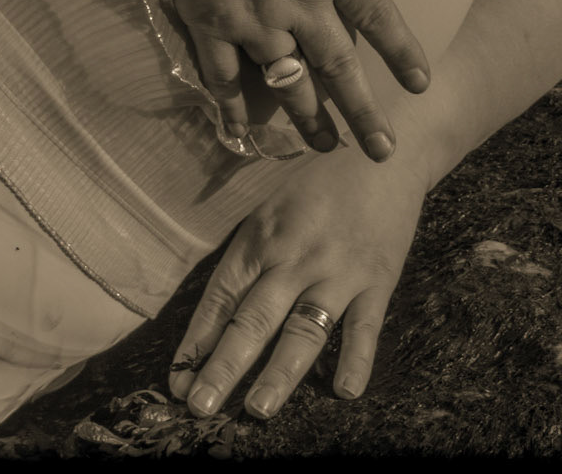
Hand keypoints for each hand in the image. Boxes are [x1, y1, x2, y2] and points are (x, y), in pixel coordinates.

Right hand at [127, 0, 429, 160]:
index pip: (378, 17)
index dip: (401, 53)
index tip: (421, 85)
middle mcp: (300, 0)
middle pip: (340, 68)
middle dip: (363, 114)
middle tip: (382, 152)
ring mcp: (253, 17)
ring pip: (288, 82)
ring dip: (308, 119)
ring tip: (324, 147)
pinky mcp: (208, 22)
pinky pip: (225, 78)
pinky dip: (234, 108)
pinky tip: (242, 132)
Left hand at [167, 141, 428, 419]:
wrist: (383, 152)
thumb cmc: (321, 182)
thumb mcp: (273, 207)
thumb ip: (251, 257)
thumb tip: (218, 317)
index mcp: (262, 236)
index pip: (222, 296)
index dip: (198, 340)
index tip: (178, 380)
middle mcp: (294, 256)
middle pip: (254, 319)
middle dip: (224, 366)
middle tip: (200, 407)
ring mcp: (337, 270)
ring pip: (303, 330)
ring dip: (279, 373)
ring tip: (257, 409)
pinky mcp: (378, 279)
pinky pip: (364, 327)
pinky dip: (355, 359)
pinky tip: (343, 390)